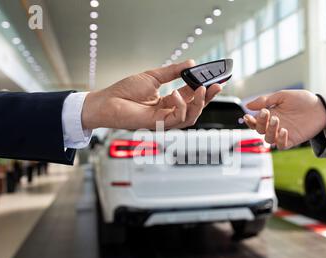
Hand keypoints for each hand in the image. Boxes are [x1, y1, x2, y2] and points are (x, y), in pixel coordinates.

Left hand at [81, 60, 221, 130]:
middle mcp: (168, 112)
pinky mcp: (158, 125)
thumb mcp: (154, 76)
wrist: (108, 101)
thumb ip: (173, 72)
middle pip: (195, 108)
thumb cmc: (125, 91)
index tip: (215, 79)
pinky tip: (177, 95)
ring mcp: (164, 120)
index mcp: (168, 101)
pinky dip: (181, 107)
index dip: (204, 88)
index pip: (191, 96)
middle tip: (216, 85)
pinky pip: (177, 119)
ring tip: (201, 88)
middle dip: (207, 98)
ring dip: (199, 103)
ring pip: (191, 117)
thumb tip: (191, 63)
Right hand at [243, 90, 325, 149]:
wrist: (321, 107)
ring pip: (268, 139)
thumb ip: (265, 100)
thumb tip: (247, 105)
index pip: (255, 122)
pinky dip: (280, 140)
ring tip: (277, 120)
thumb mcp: (283, 96)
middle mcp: (274, 126)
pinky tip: (284, 131)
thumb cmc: (303, 100)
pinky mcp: (292, 140)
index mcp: (270, 115)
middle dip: (260, 122)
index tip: (248, 116)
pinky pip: (281, 145)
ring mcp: (283, 134)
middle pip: (260, 130)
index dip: (250, 121)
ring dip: (270, 130)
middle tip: (267, 112)